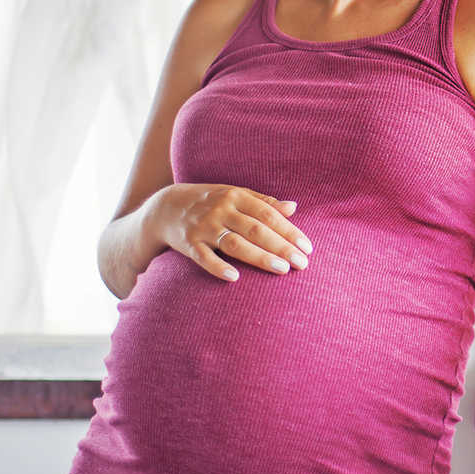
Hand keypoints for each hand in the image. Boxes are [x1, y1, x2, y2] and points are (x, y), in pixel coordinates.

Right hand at [153, 184, 312, 281]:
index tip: (307, 247)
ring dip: (259, 257)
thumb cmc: (212, 202)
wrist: (167, 207)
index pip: (269, 214)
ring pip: (235, 244)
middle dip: (281, 247)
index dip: (289, 231)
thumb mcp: (236, 195)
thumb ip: (264, 203)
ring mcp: (204, 227)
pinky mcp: (188, 244)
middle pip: (256, 230)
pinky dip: (218, 267)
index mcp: (237, 197)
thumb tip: (293, 207)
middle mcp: (222, 210)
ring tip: (282, 269)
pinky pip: (204, 257)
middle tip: (302, 263)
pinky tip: (235, 278)